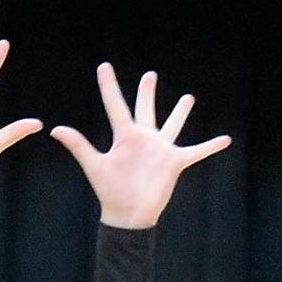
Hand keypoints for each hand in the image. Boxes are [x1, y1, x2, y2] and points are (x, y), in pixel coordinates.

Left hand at [52, 64, 230, 228]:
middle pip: (145, 108)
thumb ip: (79, 146)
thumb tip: (56, 129)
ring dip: (180, 112)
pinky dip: (210, 146)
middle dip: (147, 92)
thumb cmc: (110, 192)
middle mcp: (143, 139)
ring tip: (188, 98)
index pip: (115, 105)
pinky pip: (196, 152)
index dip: (109, 85)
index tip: (103, 66)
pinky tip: (225, 139)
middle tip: (150, 75)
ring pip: (172, 125)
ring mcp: (160, 149)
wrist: (128, 214)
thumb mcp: (94, 166)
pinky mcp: (174, 162)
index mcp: (124, 136)